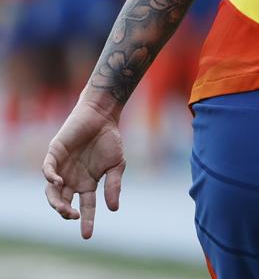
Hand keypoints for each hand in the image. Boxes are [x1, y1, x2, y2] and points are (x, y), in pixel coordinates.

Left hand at [43, 101, 125, 238]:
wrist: (102, 117)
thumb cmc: (110, 140)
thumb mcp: (117, 165)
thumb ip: (113, 186)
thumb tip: (113, 209)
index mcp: (88, 184)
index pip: (85, 207)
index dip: (86, 221)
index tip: (87, 236)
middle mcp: (72, 180)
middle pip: (64, 203)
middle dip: (66, 212)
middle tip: (73, 215)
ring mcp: (62, 168)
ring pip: (51, 192)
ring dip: (55, 202)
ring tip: (63, 207)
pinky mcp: (54, 154)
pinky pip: (47, 170)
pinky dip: (50, 178)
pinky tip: (58, 183)